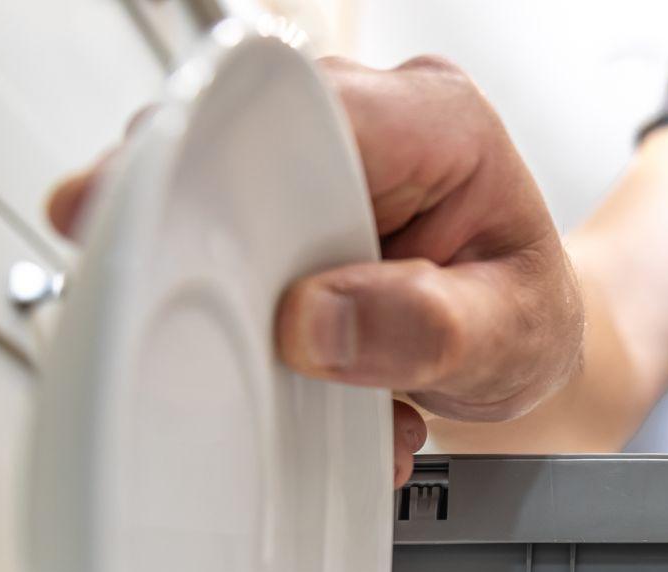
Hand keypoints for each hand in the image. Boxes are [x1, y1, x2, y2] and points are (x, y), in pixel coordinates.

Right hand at [48, 57, 583, 485]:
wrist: (521, 346)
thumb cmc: (523, 322)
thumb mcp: (512, 340)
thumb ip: (430, 330)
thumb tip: (319, 321)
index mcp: (434, 123)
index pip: (304, 112)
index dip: (212, 153)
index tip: (143, 215)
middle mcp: (365, 123)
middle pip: (227, 141)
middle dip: (188, 233)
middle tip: (181, 316)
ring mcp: (310, 162)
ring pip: (204, 192)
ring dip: (214, 291)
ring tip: (276, 363)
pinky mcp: (274, 206)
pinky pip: (214, 238)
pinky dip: (227, 314)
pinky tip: (280, 364)